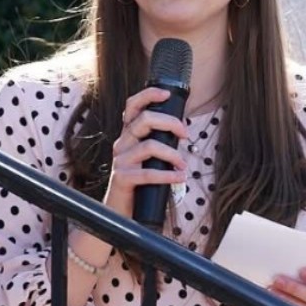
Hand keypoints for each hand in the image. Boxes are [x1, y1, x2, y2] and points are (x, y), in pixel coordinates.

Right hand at [101, 86, 189, 216]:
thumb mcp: (150, 159)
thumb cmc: (140, 184)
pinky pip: (147, 173)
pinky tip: (180, 177)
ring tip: (183, 166)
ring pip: (150, 146)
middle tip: (185, 134)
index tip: (166, 93)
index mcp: (129, 136)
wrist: (121, 212)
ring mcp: (120, 161)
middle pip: (144, 120)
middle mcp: (122, 144)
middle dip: (170, 123)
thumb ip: (160, 144)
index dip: (148, 95)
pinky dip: (168, 175)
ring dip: (173, 155)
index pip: (132, 106)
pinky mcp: (121, 178)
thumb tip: (182, 132)